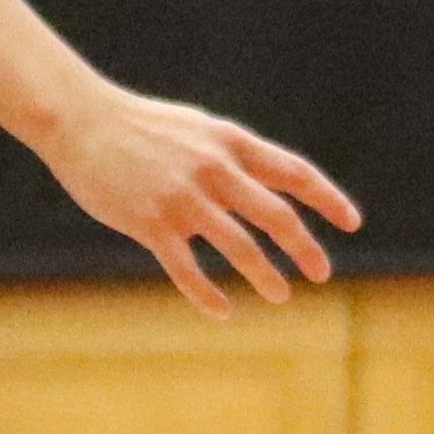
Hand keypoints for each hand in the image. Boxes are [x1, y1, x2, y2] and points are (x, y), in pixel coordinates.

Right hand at [41, 91, 362, 315]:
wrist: (80, 122)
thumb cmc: (140, 127)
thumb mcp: (198, 129)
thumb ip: (233, 156)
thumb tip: (269, 183)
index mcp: (230, 143)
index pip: (294, 172)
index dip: (328, 199)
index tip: (352, 223)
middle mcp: (214, 169)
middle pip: (276, 215)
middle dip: (304, 247)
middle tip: (322, 273)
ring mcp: (183, 198)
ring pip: (239, 246)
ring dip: (265, 275)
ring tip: (282, 294)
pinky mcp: (151, 222)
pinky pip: (187, 269)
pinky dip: (208, 295)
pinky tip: (223, 311)